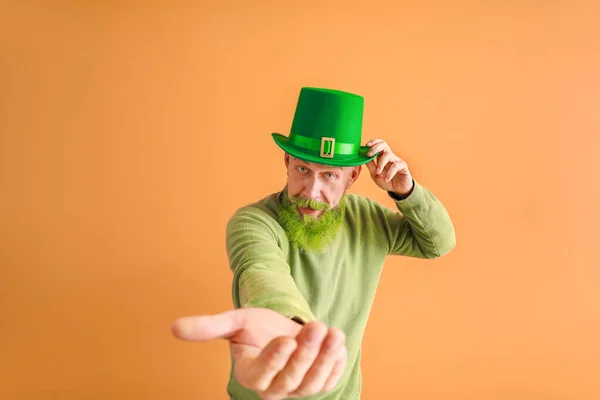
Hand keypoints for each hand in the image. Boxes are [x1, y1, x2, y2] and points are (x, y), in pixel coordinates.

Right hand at [172, 308, 346, 399]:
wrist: (283, 329)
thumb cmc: (257, 327)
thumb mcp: (235, 322)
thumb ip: (209, 327)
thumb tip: (174, 328)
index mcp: (251, 375)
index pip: (262, 375)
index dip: (275, 360)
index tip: (286, 339)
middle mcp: (274, 389)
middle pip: (292, 379)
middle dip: (306, 353)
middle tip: (315, 326)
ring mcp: (298, 390)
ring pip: (312, 382)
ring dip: (325, 357)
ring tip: (332, 332)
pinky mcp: (318, 384)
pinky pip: (329, 379)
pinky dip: (336, 362)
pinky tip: (337, 341)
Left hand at [365, 138, 413, 195]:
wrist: (398, 190)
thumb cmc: (386, 180)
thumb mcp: (375, 174)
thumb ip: (370, 165)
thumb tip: (362, 157)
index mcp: (382, 156)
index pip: (378, 144)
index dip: (372, 143)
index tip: (366, 146)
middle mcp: (389, 156)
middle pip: (383, 144)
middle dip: (375, 147)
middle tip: (369, 154)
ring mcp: (397, 160)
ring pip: (388, 155)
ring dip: (380, 163)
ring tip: (378, 172)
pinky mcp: (403, 166)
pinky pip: (396, 165)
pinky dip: (390, 173)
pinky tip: (386, 179)